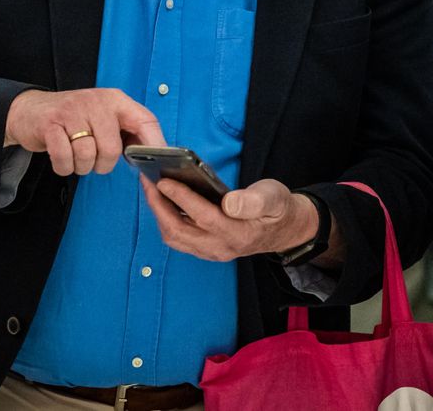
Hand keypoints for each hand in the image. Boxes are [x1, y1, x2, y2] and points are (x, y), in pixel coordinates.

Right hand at [4, 88, 165, 176]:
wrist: (30, 110)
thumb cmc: (75, 119)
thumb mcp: (104, 117)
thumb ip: (127, 131)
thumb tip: (152, 153)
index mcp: (116, 100)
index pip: (145, 120)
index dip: (154, 143)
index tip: (157, 161)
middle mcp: (97, 102)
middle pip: (112, 149)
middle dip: (103, 164)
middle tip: (94, 160)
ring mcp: (73, 112)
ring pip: (87, 155)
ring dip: (82, 166)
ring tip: (77, 157)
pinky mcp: (51, 124)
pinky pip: (64, 158)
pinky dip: (64, 167)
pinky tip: (64, 159)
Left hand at [141, 176, 323, 262]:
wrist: (284, 229)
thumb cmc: (278, 208)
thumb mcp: (274, 197)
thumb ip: (255, 201)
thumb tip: (229, 202)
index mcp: (239, 233)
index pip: (203, 217)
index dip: (182, 198)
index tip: (164, 181)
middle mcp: (221, 247)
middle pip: (180, 231)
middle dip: (159, 206)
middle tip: (148, 182)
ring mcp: (211, 252)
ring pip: (175, 237)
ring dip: (159, 214)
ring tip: (150, 189)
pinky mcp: (205, 249)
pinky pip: (178, 238)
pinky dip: (166, 220)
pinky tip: (163, 202)